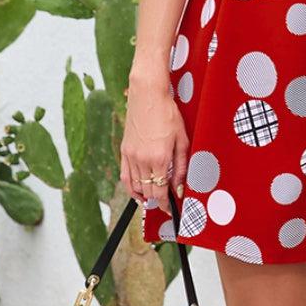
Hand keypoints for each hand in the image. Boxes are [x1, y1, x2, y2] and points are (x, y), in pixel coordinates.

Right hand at [120, 73, 188, 213]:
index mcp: (159, 158)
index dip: (166, 204)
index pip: (160, 191)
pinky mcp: (124, 150)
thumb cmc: (168, 114)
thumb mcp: (181, 139)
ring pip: (135, 186)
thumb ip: (181, 166)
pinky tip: (137, 192)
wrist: (147, 96)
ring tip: (153, 199)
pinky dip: (130, 187)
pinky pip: (125, 176)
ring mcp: (131, 155)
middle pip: (148, 191)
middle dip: (157, 201)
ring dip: (145, 195)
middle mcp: (142, 159)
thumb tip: (180, 187)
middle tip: (165, 203)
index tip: (171, 209)